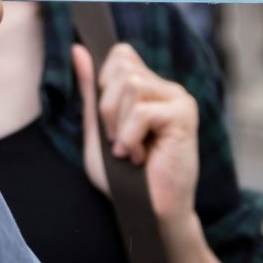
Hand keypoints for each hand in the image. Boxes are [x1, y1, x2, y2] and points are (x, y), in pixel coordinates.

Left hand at [73, 41, 199, 227]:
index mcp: (149, 88)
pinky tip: (140, 157)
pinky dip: (131, 138)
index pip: (121, 55)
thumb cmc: (124, 177)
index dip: (104, 83)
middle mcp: (166, 88)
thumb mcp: (98, 129)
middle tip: (119, 140)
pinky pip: (141, 111)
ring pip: (130, 86)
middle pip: (121, 68)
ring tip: (130, 150)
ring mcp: (179, 99)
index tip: (110, 121)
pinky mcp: (185, 115)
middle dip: (107, 108)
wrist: (148, 212)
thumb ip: (91, 91)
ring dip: (119, 125)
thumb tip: (78, 50)